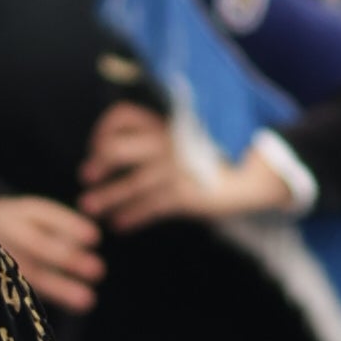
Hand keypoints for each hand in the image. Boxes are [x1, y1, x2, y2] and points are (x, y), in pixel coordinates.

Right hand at [0, 192, 105, 313]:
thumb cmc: (10, 232)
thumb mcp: (25, 222)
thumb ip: (52, 230)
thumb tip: (83, 245)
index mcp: (9, 211)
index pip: (43, 215)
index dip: (69, 225)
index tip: (95, 237)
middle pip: (35, 245)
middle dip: (67, 258)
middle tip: (98, 270)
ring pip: (28, 273)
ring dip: (60, 288)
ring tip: (88, 300)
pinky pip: (18, 291)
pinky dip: (44, 299)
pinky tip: (68, 307)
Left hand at [76, 100, 297, 232]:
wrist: (253, 173)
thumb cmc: (216, 157)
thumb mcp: (188, 138)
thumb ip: (160, 138)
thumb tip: (124, 152)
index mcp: (166, 124)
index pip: (123, 116)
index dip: (102, 130)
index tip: (95, 146)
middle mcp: (166, 143)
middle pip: (116, 149)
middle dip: (98, 164)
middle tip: (87, 176)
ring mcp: (175, 169)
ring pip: (129, 184)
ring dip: (106, 198)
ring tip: (90, 208)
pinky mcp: (185, 195)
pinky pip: (149, 207)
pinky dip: (131, 217)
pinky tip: (119, 225)